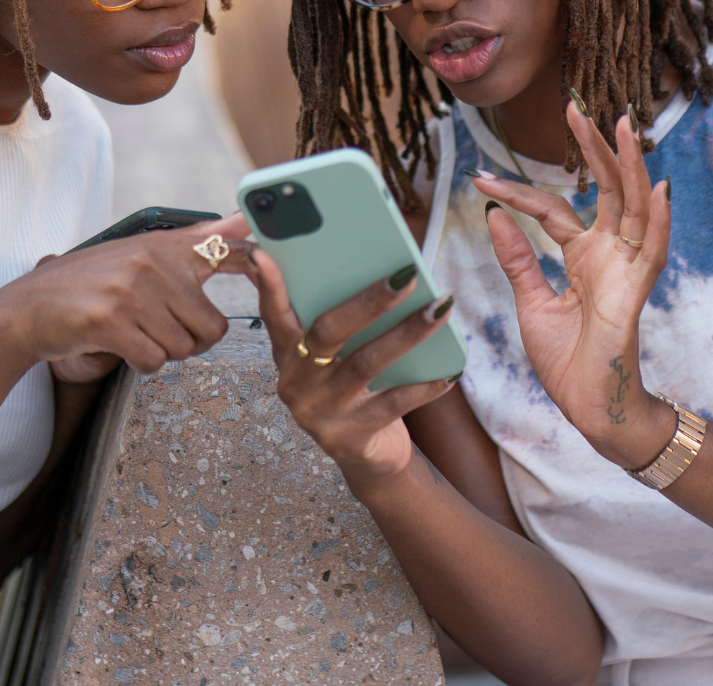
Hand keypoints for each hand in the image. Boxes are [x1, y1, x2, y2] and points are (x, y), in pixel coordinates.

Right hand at [0, 213, 251, 378]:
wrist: (28, 309)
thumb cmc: (90, 284)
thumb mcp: (140, 252)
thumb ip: (192, 243)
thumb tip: (242, 223)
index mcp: (164, 246)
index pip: (227, 249)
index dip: (256, 264)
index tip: (270, 268)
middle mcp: (152, 263)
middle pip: (212, 328)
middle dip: (191, 342)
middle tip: (160, 331)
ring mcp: (131, 291)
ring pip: (183, 348)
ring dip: (162, 352)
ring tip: (133, 332)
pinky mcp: (111, 321)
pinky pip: (154, 361)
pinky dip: (140, 363)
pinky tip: (119, 346)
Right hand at [249, 251, 458, 489]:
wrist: (368, 457)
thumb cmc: (352, 391)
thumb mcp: (333, 360)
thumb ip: (336, 321)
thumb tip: (360, 268)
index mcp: (288, 355)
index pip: (274, 315)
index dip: (269, 286)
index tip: (262, 253)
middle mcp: (297, 382)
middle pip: (329, 332)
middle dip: (369, 301)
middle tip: (406, 275)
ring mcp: (321, 412)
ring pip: (366, 363)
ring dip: (407, 333)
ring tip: (439, 309)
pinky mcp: (350, 437)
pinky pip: (393, 403)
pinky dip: (424, 386)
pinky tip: (450, 372)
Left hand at [474, 104, 673, 468]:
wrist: (587, 408)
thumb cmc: (566, 361)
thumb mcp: (530, 302)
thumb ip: (517, 259)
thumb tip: (493, 215)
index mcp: (582, 255)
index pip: (552, 210)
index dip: (517, 192)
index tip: (481, 177)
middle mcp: (608, 254)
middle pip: (605, 190)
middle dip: (592, 149)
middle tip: (575, 108)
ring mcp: (626, 269)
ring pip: (634, 207)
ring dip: (630, 167)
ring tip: (623, 127)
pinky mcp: (636, 292)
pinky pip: (654, 249)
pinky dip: (659, 219)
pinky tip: (657, 186)